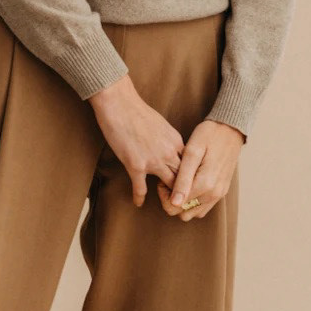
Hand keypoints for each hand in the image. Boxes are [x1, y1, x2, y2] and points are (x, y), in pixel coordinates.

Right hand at [87, 77, 241, 217]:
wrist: (119, 104)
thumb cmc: (138, 111)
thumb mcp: (161, 125)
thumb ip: (168, 140)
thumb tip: (170, 150)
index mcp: (176, 141)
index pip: (190, 165)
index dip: (191, 177)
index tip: (190, 186)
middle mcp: (169, 153)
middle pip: (184, 179)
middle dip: (186, 192)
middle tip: (183, 201)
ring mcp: (153, 160)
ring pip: (169, 186)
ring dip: (168, 198)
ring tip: (166, 205)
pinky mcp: (136, 165)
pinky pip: (141, 188)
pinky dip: (139, 197)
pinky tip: (138, 203)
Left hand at [156, 119, 242, 221]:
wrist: (231, 129)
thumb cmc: (209, 135)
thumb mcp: (192, 152)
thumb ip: (183, 179)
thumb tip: (174, 203)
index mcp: (204, 184)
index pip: (175, 206)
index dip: (164, 195)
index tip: (164, 180)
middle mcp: (213, 194)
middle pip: (183, 214)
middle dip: (172, 201)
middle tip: (171, 181)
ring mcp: (219, 194)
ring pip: (193, 213)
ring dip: (183, 203)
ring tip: (180, 182)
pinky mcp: (222, 191)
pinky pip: (204, 208)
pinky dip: (193, 202)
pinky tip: (190, 184)